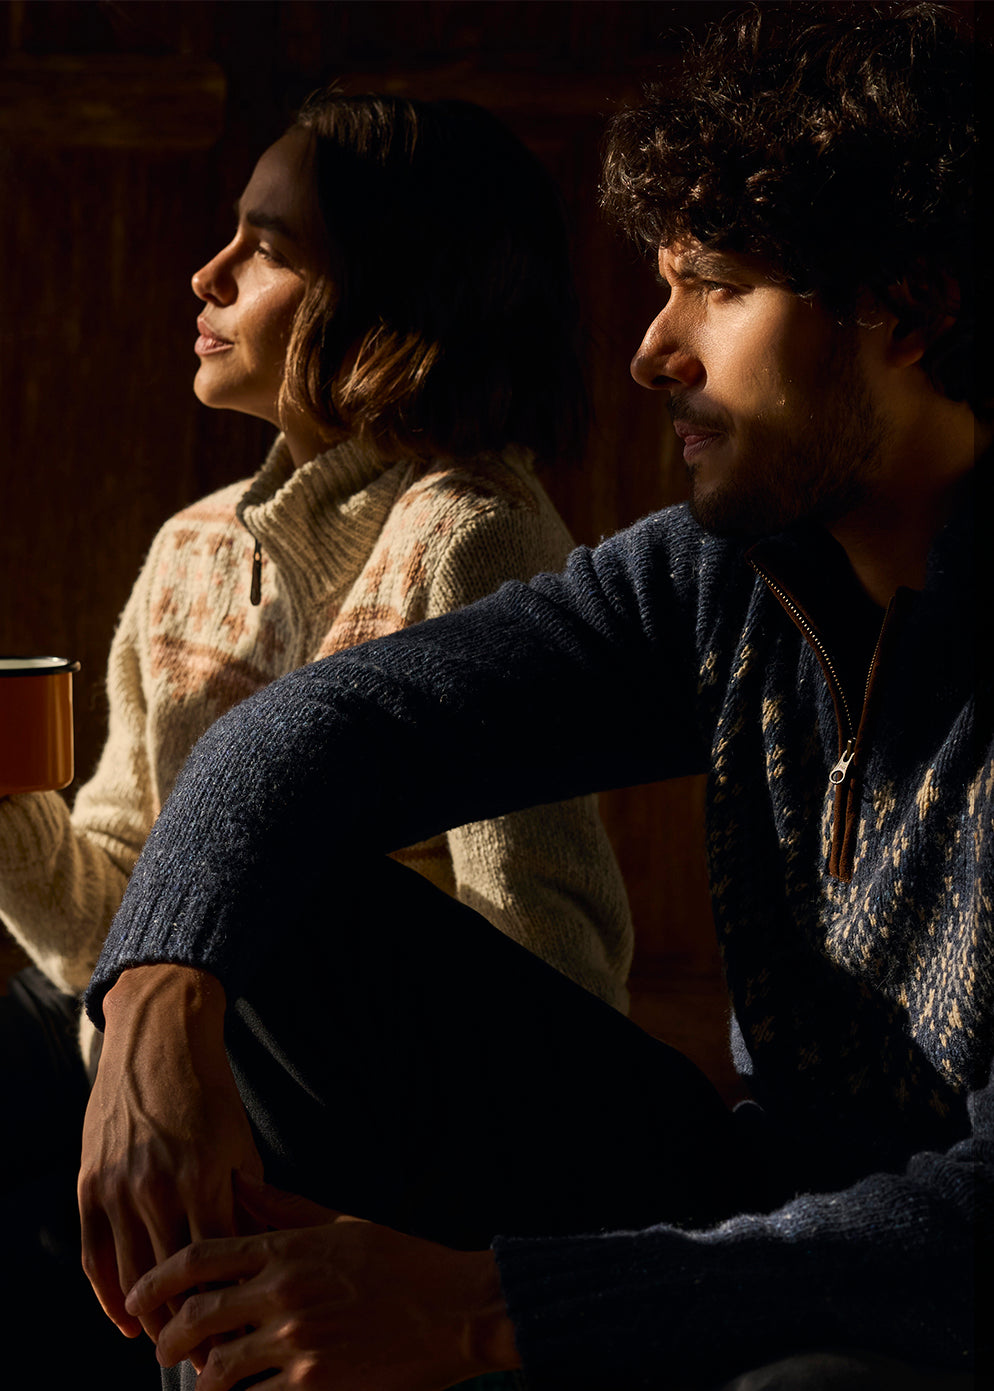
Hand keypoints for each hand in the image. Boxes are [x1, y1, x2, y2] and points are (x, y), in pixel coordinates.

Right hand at [78, 964, 263, 1342]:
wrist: (158, 1040)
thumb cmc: (210, 1094)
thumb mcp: (240, 1143)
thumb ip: (245, 1200)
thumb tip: (254, 1255)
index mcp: (203, 1178)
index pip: (216, 1264)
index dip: (227, 1306)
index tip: (240, 1340)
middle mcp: (157, 1188)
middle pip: (171, 1281)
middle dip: (190, 1328)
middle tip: (207, 1360)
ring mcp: (117, 1188)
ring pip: (130, 1277)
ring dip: (149, 1320)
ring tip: (171, 1347)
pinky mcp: (89, 1184)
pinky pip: (94, 1255)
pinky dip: (107, 1296)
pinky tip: (125, 1322)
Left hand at [126, 1172, 520, 1390]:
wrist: (458, 1309)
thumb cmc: (404, 1263)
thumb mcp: (343, 1225)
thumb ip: (286, 1210)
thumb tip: (240, 1187)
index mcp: (289, 1249)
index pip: (201, 1259)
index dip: (157, 1279)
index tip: (138, 1296)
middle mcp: (285, 1293)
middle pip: (197, 1317)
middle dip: (168, 1338)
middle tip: (163, 1348)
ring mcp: (298, 1343)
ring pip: (219, 1368)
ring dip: (202, 1378)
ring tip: (203, 1380)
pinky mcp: (317, 1386)